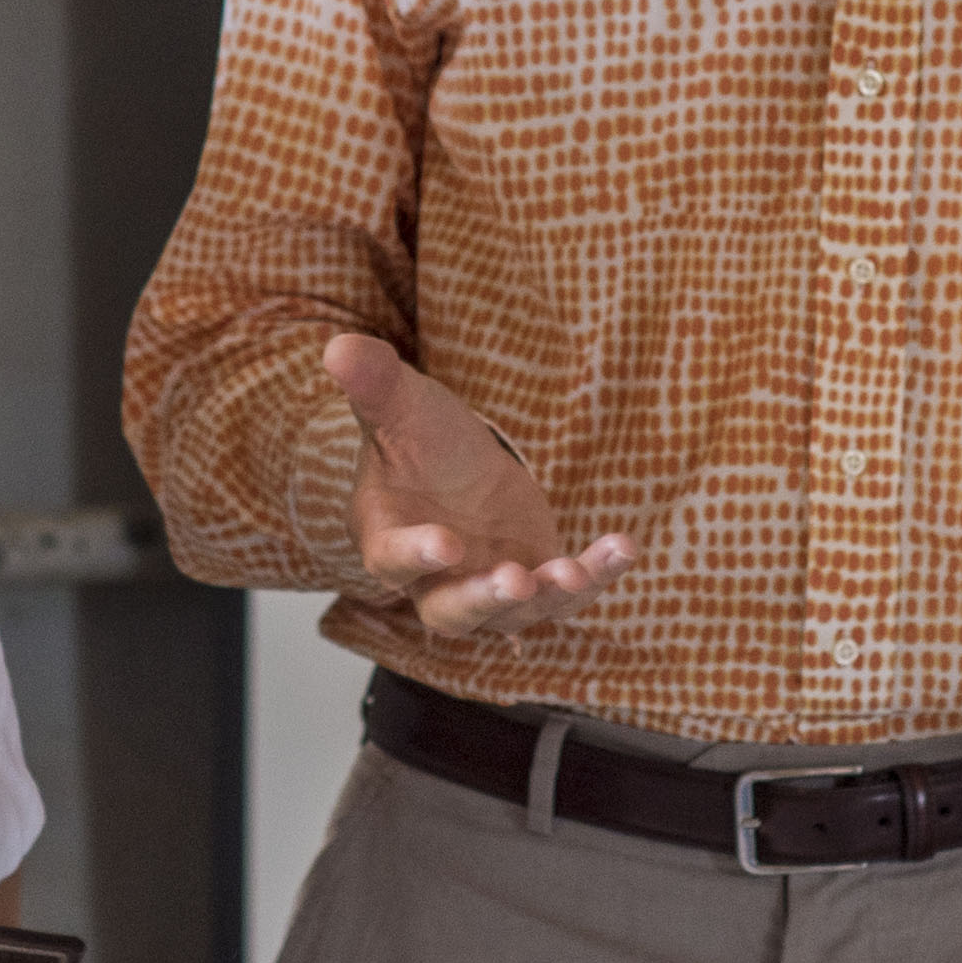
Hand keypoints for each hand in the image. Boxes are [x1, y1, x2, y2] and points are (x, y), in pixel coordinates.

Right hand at [325, 333, 636, 637]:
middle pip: (451, 614)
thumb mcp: (401, 404)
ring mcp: (486, 585)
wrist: (456, 459)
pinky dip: (596, 575)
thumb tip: (339, 346)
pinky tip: (623, 548)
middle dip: (484, 600)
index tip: (446, 542)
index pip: (391, 561)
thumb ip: (373, 383)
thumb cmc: (418, 437)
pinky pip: (566, 593)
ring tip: (575, 570)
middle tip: (515, 581)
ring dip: (545, 596)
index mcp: (386, 538)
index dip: (416, 556)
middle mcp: (434, 578)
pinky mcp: (534, 578)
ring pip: (512, 616)